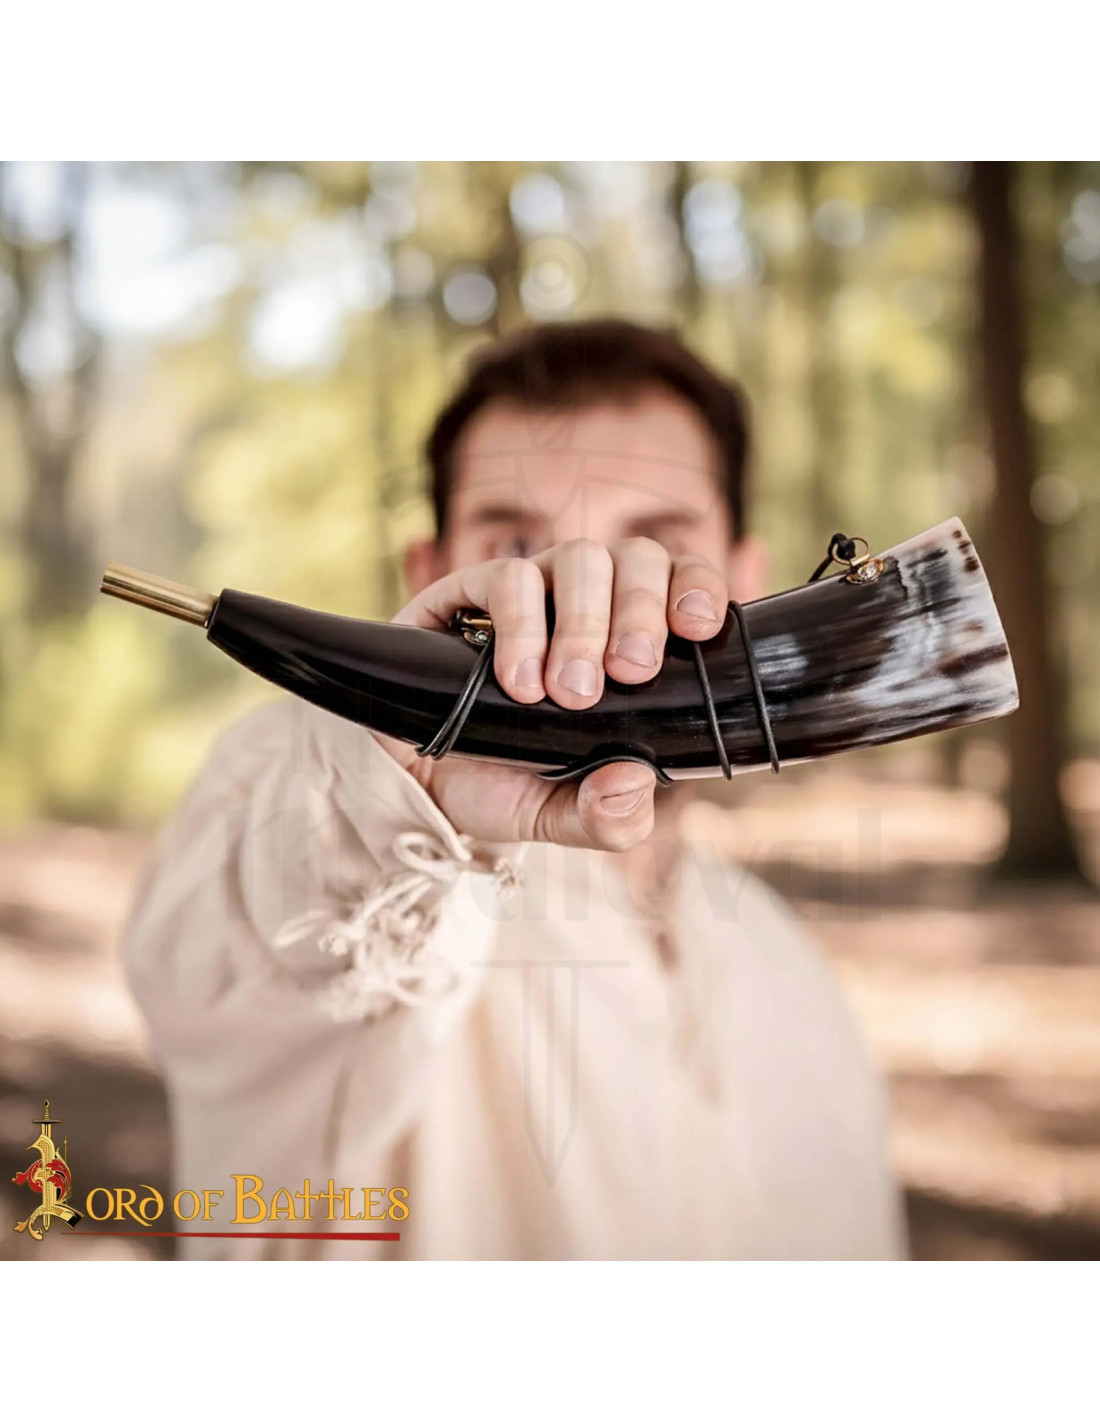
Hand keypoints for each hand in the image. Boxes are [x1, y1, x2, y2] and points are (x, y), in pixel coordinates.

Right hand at [374, 538, 728, 850]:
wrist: (413, 785)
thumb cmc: (500, 784)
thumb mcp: (557, 816)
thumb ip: (603, 816)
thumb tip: (635, 783)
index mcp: (627, 640)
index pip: (681, 583)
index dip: (698, 587)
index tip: (696, 628)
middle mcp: (586, 602)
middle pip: (636, 559)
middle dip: (640, 613)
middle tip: (627, 673)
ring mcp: (531, 591)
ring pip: (580, 558)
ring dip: (583, 621)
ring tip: (567, 690)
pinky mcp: (468, 591)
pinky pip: (508, 576)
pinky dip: (521, 625)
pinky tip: (517, 682)